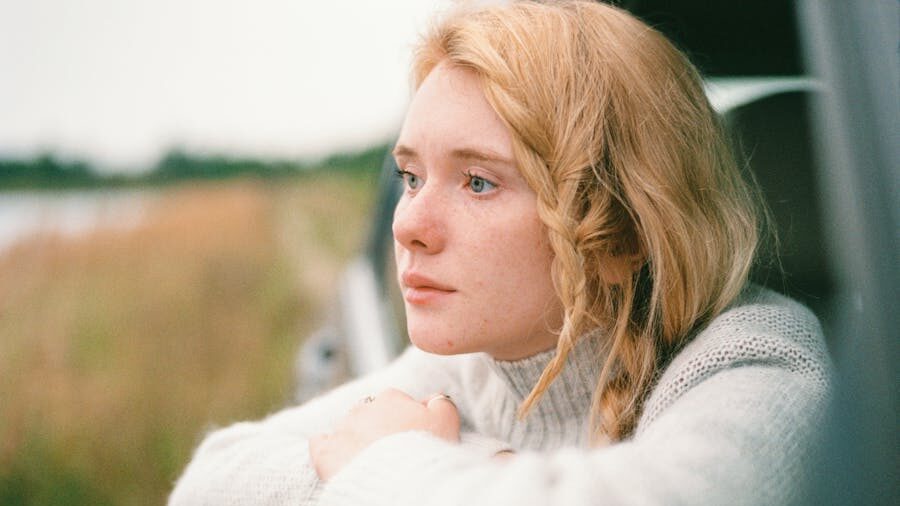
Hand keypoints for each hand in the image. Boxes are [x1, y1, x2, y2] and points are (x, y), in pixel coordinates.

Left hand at [309, 388, 459, 480]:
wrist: (403, 481)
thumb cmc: (427, 452)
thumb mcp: (447, 420)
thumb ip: (439, 402)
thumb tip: (431, 399)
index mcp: (392, 397)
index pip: (397, 402)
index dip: (405, 420)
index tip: (412, 437)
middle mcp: (363, 408)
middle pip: (370, 414)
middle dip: (378, 428)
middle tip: (392, 451)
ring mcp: (342, 430)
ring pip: (347, 428)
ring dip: (356, 439)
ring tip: (370, 460)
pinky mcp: (325, 453)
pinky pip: (320, 442)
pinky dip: (327, 447)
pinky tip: (338, 457)